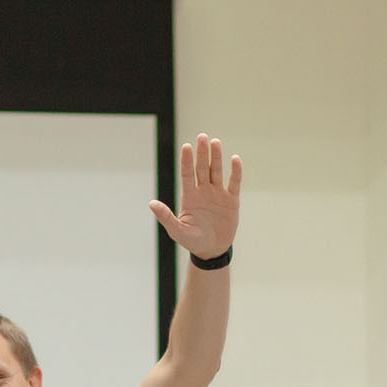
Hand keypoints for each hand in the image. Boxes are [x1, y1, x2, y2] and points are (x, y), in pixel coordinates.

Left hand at [149, 135, 241, 261]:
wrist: (211, 250)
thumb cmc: (192, 241)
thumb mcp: (177, 230)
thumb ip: (165, 216)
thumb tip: (151, 203)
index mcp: (189, 196)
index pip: (187, 174)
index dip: (187, 161)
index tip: (186, 146)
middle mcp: (203, 191)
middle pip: (202, 168)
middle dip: (202, 153)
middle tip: (202, 136)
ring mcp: (217, 194)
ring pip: (216, 171)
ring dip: (216, 157)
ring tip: (215, 142)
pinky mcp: (231, 200)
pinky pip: (234, 183)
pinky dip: (235, 172)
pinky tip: (235, 159)